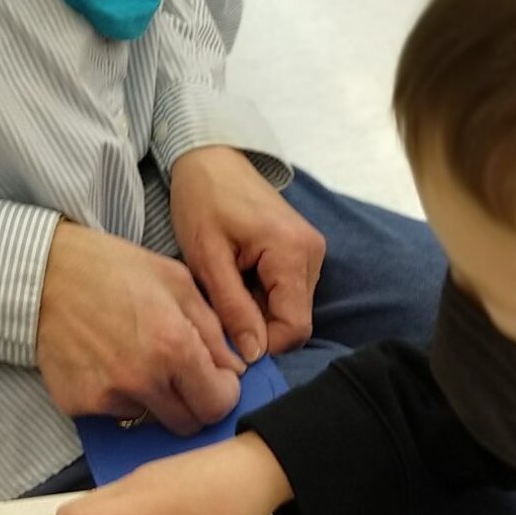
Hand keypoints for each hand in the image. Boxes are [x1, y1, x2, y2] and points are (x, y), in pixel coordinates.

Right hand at [36, 222, 243, 435]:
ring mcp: (106, 397)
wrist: (42, 273)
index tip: (215, 379)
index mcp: (173, 348)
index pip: (218, 404)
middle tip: (180, 374)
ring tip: (135, 357)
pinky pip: (114, 413)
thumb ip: (212, 329)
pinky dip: (118, 395)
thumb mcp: (176, 281)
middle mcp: (141, 380)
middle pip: (187, 423)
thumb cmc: (111, 268)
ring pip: (151, 419)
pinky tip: (106, 361)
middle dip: (193, 402)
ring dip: (154, 398)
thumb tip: (235, 368)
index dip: (223, 391)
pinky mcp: (78, 404)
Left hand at [168, 146, 323, 362]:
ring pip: (290, 307)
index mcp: (292, 251)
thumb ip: (233, 308)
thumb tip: (253, 355)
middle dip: (257, 324)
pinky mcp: (303, 250)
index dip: (263, 344)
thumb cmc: (203, 201)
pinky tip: (237, 275)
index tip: (226, 337)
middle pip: (294, 319)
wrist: (210, 159)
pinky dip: (262, 295)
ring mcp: (312, 250)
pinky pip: (288, 291)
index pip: (295, 327)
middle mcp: (313, 252)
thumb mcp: (207, 258)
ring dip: (258, 309)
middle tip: (218, 304)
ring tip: (226, 283)